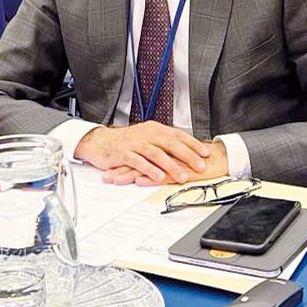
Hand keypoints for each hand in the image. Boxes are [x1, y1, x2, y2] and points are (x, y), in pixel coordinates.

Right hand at [75, 122, 210, 185]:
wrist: (100, 141)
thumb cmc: (125, 141)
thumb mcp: (146, 137)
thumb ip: (163, 142)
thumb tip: (183, 150)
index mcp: (154, 129)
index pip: (177, 135)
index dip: (192, 144)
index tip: (205, 153)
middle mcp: (146, 134)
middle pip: (170, 144)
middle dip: (187, 155)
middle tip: (200, 166)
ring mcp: (135, 143)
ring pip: (157, 154)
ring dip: (171, 166)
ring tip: (182, 176)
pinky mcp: (124, 153)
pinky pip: (139, 162)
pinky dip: (150, 170)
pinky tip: (159, 177)